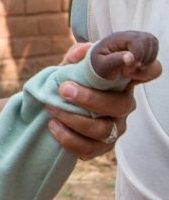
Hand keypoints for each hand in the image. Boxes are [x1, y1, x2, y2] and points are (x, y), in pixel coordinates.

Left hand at [47, 39, 160, 158]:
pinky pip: (88, 148)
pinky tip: (53, 125)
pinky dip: (68, 138)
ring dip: (74, 118)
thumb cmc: (67, 85)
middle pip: (121, 105)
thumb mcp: (69, 67)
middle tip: (64, 89)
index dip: (146, 69)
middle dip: (90, 98)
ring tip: (52, 107)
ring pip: (103, 129)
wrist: (50, 110)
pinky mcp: (99, 147)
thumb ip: (76, 57)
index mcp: (122, 82)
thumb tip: (84, 51)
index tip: (129, 65)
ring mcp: (114, 128)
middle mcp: (124, 105)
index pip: (149, 72)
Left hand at [89, 31, 159, 79]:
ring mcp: (138, 41)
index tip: (132, 68)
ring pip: (154, 46)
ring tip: (133, 71)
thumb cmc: (99, 66)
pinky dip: (150, 64)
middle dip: (144, 58)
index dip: (138, 54)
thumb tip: (130, 57)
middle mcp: (130, 36)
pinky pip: (155, 54)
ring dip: (147, 62)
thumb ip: (115, 61)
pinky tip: (138, 70)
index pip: (137, 40)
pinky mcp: (144, 48)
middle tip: (131, 71)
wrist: (100, 67)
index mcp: (118, 37)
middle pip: (149, 41)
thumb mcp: (102, 66)